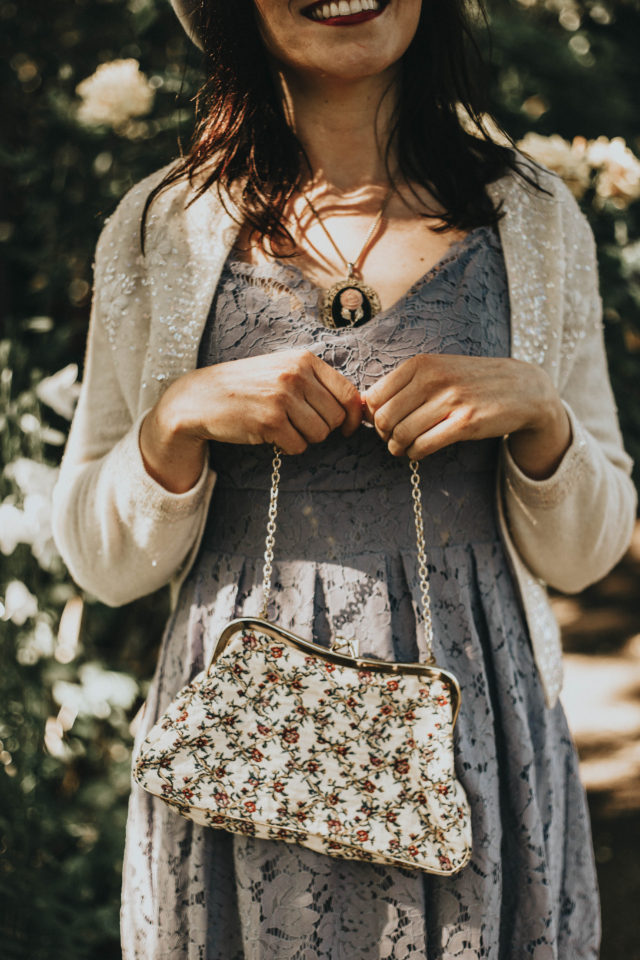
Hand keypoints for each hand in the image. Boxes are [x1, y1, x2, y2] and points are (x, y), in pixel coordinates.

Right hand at [140, 350, 361, 491]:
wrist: (201, 398)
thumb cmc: (247, 387)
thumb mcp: (283, 371)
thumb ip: (316, 383)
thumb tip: (358, 407)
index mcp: (304, 360)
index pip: (349, 392)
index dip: (353, 416)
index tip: (346, 428)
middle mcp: (296, 375)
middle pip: (336, 418)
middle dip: (322, 429)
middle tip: (298, 425)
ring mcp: (283, 397)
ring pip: (319, 434)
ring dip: (304, 438)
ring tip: (282, 427)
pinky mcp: (270, 421)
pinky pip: (298, 446)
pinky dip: (287, 447)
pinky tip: (269, 435)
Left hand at [362, 354, 571, 478]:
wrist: (522, 388)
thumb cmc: (471, 381)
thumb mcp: (438, 369)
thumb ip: (405, 384)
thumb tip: (366, 407)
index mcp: (422, 363)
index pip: (374, 396)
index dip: (373, 416)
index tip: (385, 423)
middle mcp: (434, 379)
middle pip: (384, 418)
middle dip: (384, 434)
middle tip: (394, 439)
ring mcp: (451, 401)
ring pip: (401, 435)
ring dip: (398, 447)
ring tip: (405, 448)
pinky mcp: (465, 423)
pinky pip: (423, 446)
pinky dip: (415, 453)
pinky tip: (420, 451)